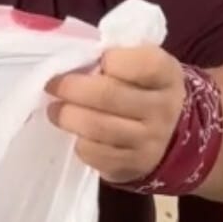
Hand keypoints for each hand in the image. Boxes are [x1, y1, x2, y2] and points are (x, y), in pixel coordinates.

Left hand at [46, 46, 186, 184]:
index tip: (95, 59)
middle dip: (72, 88)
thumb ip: (119, 57)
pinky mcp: (133, 164)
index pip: (143, 64)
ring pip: (97, 127)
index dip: (112, 60)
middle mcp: (163, 108)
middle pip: (108, 95)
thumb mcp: (144, 64)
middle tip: (52, 85)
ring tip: (54, 110)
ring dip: (67, 116)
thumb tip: (76, 59)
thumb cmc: (144, 88)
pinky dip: (77, 141)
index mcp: (167, 75)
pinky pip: (94, 153)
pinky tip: (74, 132)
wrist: (170, 135)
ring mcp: (149, 140)